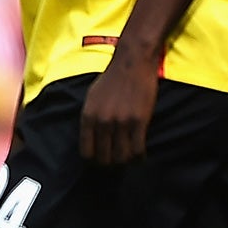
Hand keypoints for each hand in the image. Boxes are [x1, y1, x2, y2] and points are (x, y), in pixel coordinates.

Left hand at [80, 48, 159, 164]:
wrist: (131, 64)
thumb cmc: (111, 80)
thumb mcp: (91, 99)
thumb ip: (90, 118)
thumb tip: (90, 137)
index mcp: (88, 117)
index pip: (87, 151)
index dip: (94, 160)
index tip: (101, 160)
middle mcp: (102, 122)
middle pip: (104, 158)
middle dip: (110, 164)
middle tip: (117, 162)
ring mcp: (121, 123)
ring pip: (122, 156)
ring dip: (125, 162)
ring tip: (129, 160)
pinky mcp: (139, 121)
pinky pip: (138, 149)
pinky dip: (140, 157)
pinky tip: (141, 156)